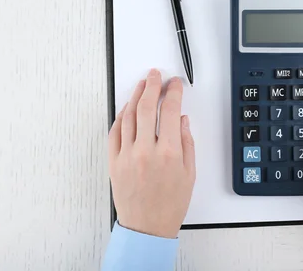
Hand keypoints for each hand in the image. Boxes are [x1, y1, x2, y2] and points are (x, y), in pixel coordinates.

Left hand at [108, 69, 195, 238]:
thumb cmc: (170, 204)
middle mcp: (146, 151)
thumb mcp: (189, 173)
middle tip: (155, 75)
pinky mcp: (113, 162)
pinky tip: (126, 109)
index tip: (175, 84)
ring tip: (141, 86)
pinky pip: (114, 132)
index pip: (170, 111)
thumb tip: (182, 120)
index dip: (173, 93)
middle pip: (146, 107)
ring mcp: (127, 155)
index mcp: (168, 153)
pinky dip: (120, 117)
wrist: (147, 227)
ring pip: (128, 116)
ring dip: (135, 96)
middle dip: (152, 86)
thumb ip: (187, 143)